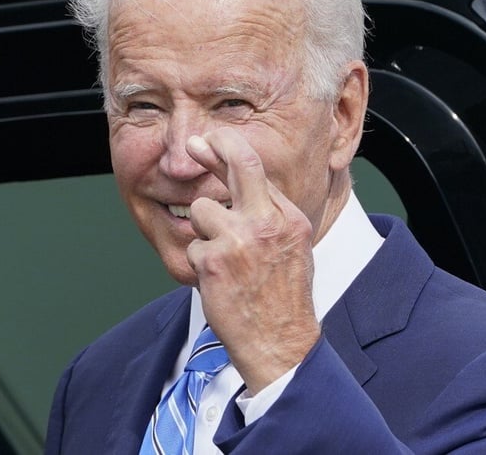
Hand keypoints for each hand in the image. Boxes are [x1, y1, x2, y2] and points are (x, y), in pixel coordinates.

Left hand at [184, 130, 319, 394]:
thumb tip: (240, 187)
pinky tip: (218, 284)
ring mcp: (240, 239)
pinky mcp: (214, 260)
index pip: (257, 169)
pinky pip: (193, 248)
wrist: (280, 343)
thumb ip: (270, 216)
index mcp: (288, 218)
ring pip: (202, 211)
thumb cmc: (283, 300)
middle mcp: (267, 222)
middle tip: (194, 143)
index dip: (229, 151)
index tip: (212, 142)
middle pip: (238, 164)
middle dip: (212, 148)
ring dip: (203, 234)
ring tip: (222, 261)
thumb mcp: (292, 249)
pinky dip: (199, 265)